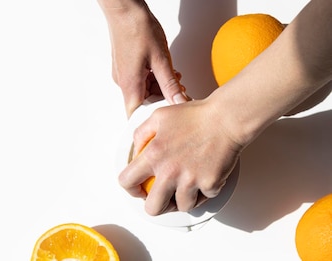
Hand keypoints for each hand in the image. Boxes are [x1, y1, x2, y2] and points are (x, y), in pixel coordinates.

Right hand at [98, 0, 188, 116]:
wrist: (124, 9)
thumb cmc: (137, 28)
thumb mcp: (161, 59)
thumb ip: (171, 85)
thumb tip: (180, 102)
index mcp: (129, 84)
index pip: (135, 115)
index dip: (150, 120)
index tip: (167, 118)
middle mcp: (123, 81)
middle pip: (142, 102)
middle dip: (162, 99)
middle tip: (180, 90)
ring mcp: (123, 73)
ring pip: (143, 90)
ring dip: (159, 87)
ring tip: (174, 76)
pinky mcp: (125, 66)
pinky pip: (140, 79)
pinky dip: (153, 78)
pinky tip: (164, 69)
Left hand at [119, 99, 241, 215]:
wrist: (226, 118)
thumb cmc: (196, 116)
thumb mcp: (158, 117)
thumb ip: (141, 134)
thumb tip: (135, 151)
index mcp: (153, 155)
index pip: (127, 182)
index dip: (131, 190)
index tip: (138, 190)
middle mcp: (169, 171)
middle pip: (153, 208)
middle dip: (156, 206)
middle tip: (162, 199)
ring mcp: (190, 180)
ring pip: (182, 207)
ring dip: (183, 200)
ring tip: (186, 187)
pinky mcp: (210, 184)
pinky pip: (204, 198)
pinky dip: (204, 192)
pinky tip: (203, 179)